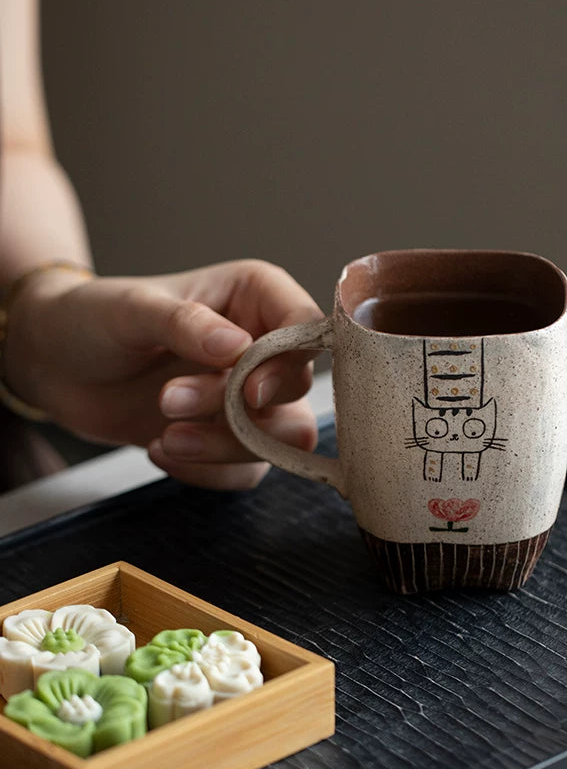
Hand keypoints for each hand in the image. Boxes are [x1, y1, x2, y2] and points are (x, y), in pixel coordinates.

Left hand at [4, 260, 323, 488]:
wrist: (56, 365)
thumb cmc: (94, 318)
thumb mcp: (132, 308)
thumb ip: (186, 323)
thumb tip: (239, 347)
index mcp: (256, 297)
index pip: (307, 328)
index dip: (289, 364)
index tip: (249, 391)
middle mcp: (264, 346)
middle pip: (296, 388)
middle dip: (237, 407)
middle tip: (170, 400)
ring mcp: (251, 396)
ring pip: (283, 438)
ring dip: (227, 446)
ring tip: (167, 437)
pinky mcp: (232, 437)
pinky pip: (248, 471)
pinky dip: (208, 472)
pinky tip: (161, 449)